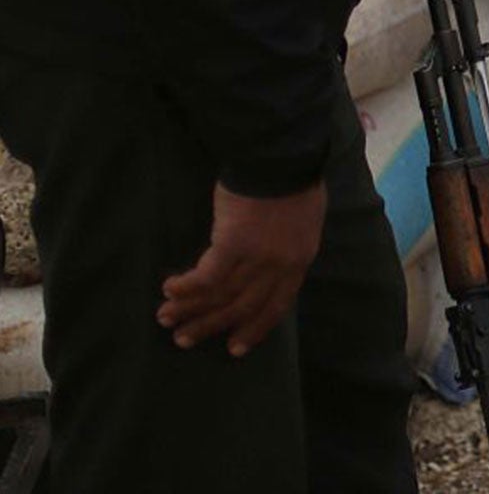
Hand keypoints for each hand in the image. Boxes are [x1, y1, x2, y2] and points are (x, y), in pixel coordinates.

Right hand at [157, 180, 325, 355]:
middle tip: (184, 340)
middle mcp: (279, 266)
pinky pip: (205, 276)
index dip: (255, 328)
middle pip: (242, 306)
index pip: (277, 305)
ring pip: (220, 295)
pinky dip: (186, 286)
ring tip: (166, 318)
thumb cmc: (293, 181)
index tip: (235, 348)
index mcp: (300, 260)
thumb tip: (270, 262)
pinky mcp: (232, 245)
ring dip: (190, 308)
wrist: (283, 158)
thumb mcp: (303, 220)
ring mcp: (257, 258)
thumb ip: (287, 245)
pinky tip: (169, 288)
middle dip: (211, 324)